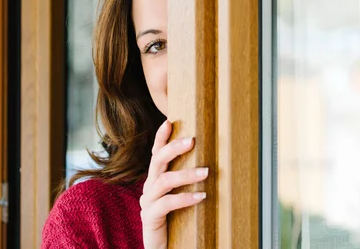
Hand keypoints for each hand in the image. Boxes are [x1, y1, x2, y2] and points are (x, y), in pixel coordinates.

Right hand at [140, 120, 208, 248]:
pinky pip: (167, 204)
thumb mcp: (182, 197)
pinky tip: (201, 197)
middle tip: (192, 140)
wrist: (164, 247)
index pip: (156, 154)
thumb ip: (187, 182)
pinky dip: (185, 198)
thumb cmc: (177, 221)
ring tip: (206, 172)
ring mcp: (147, 202)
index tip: (169, 122)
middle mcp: (149, 187)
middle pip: (157, 161)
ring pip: (164, 180)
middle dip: (174, 148)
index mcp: (156, 179)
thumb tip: (211, 163)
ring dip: (186, 174)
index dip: (161, 138)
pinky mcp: (150, 217)